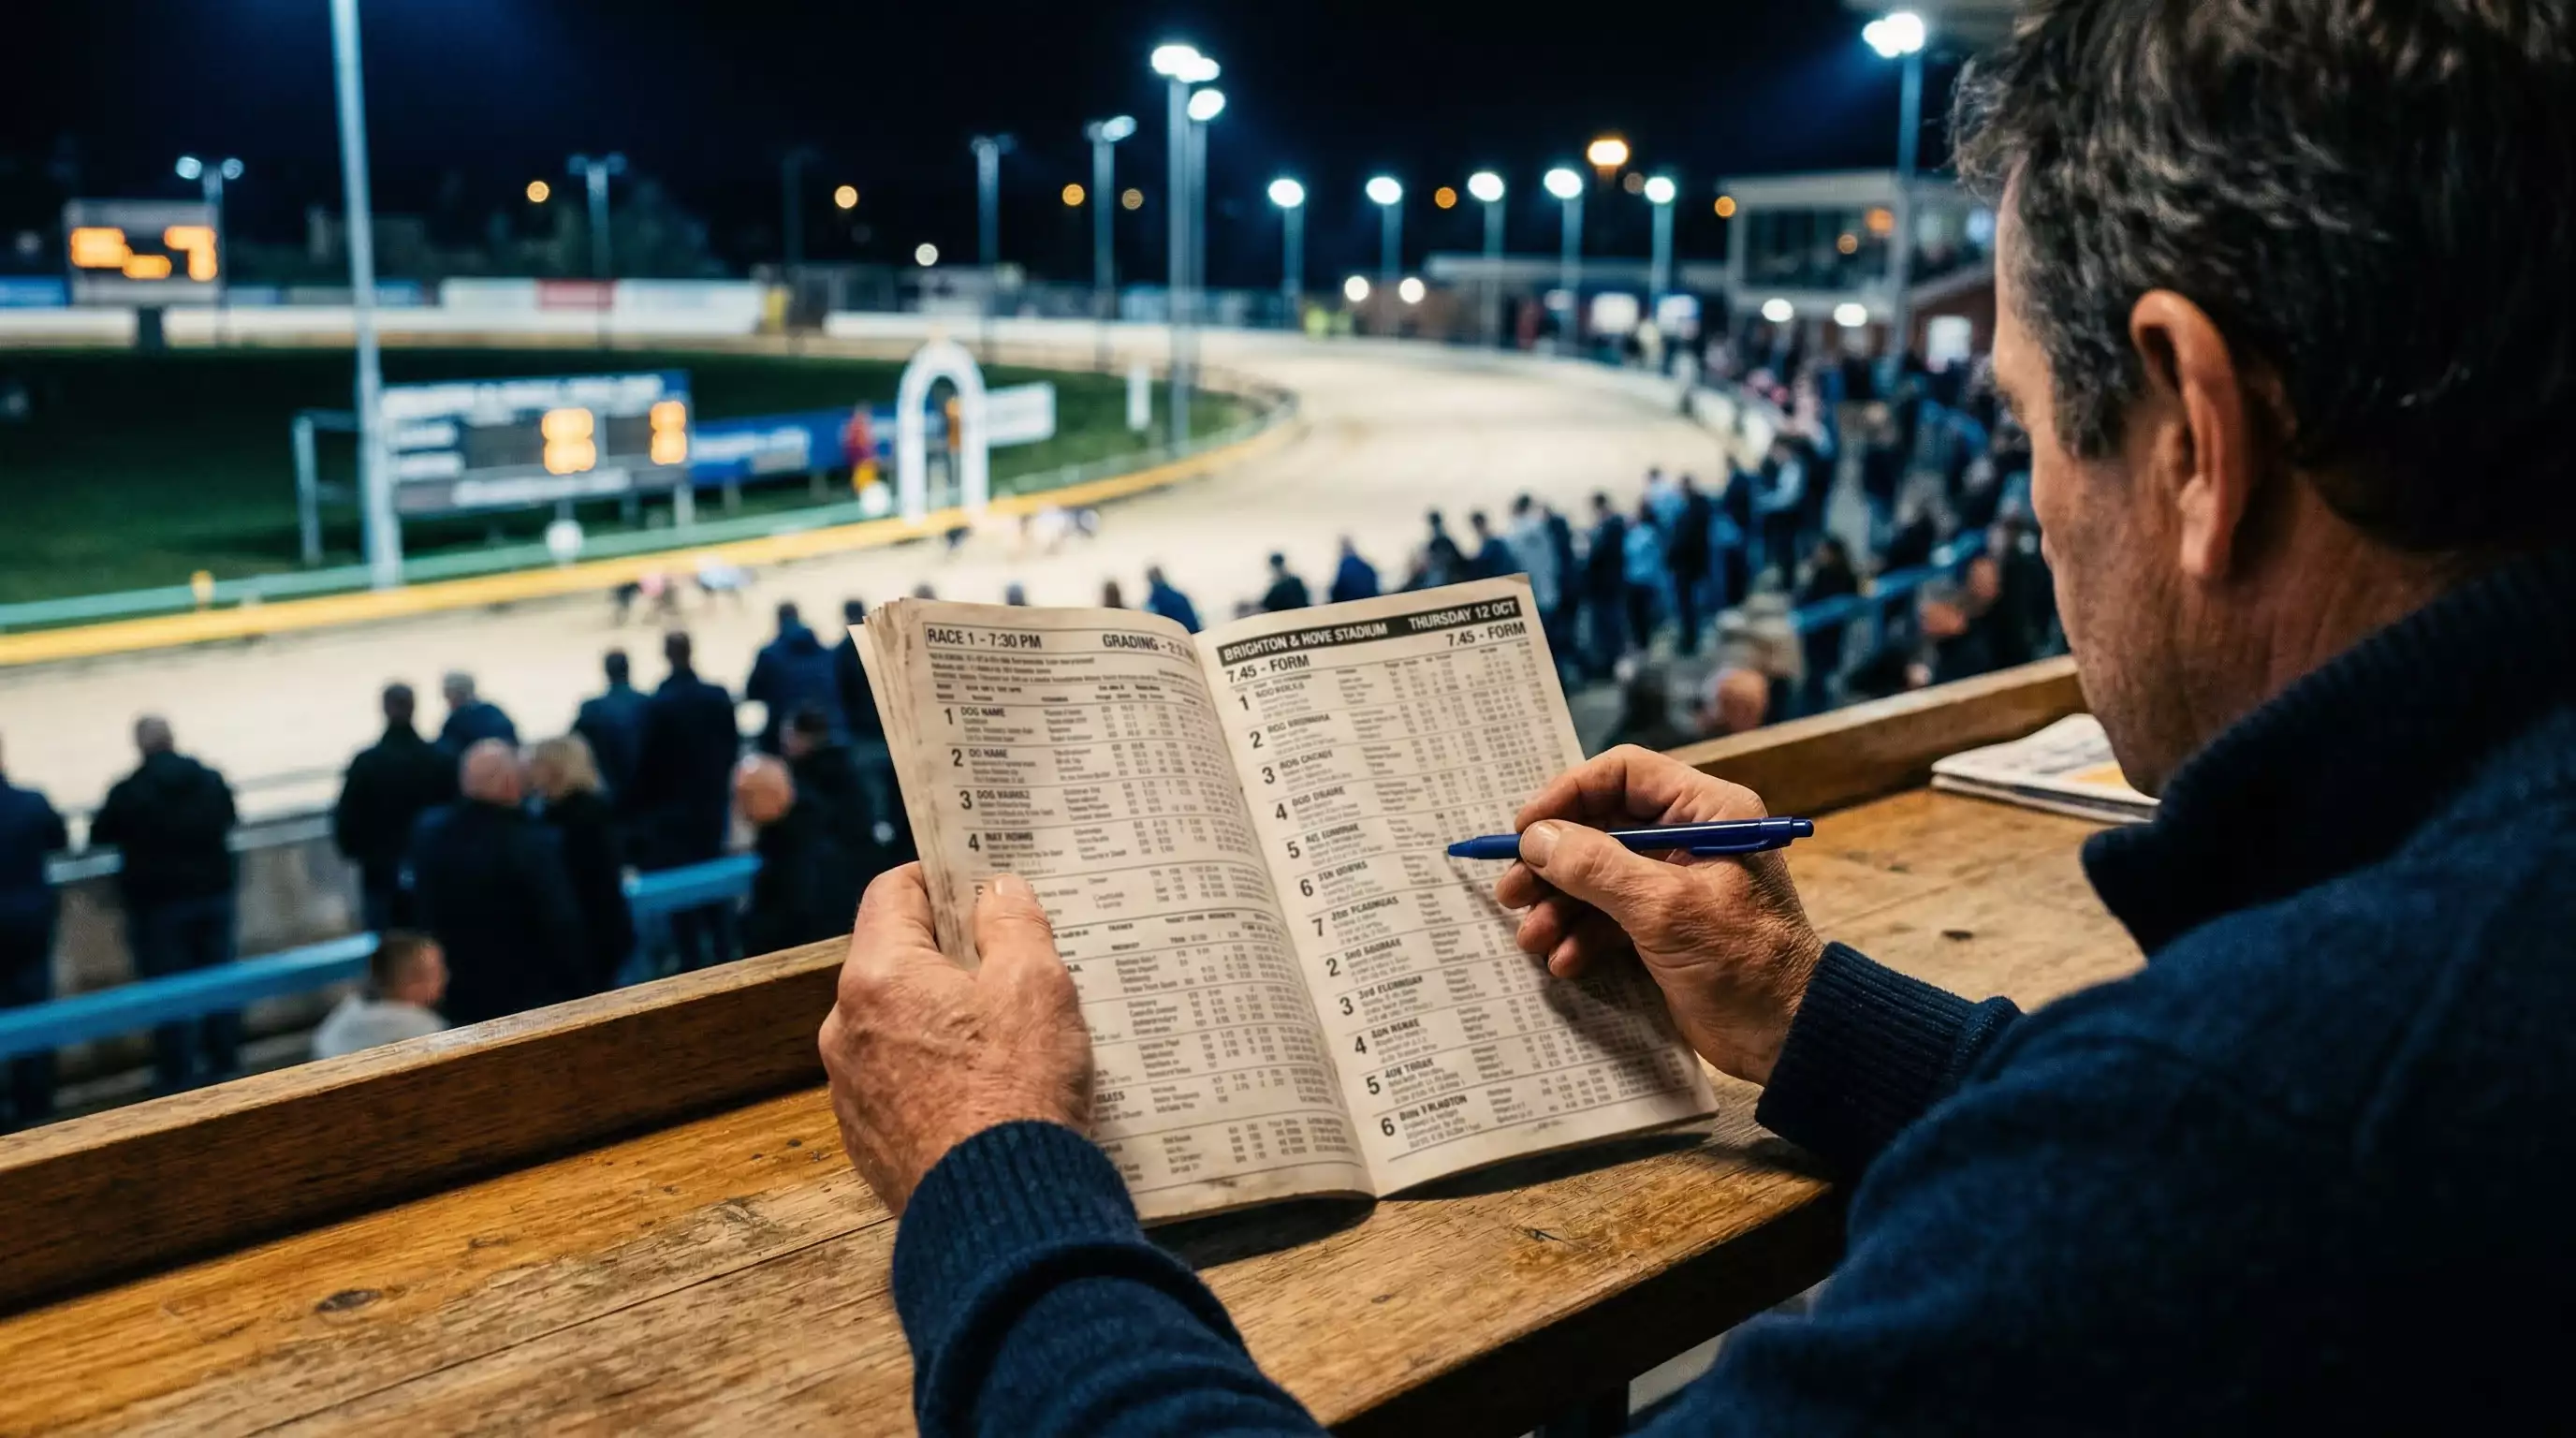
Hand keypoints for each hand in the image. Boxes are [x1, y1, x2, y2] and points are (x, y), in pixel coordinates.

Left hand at [818, 865, 1092, 1213]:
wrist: (1002, 1219)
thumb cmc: (1019, 1094)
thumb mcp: (1037, 986)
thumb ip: (1013, 924)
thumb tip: (996, 891)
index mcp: (878, 978)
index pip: (891, 894)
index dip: (937, 879)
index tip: (976, 884)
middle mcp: (845, 1031)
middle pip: (893, 962)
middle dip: (948, 954)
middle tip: (1009, 960)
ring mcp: (852, 1091)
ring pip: (896, 1026)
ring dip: (942, 1017)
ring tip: (1008, 1034)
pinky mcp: (869, 1142)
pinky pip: (900, 1083)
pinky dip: (936, 1073)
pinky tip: (988, 1090)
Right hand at [1495, 746, 1825, 1085]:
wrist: (1785, 1037)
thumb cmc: (1743, 961)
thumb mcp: (1663, 908)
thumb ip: (1596, 867)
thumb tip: (1535, 837)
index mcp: (1708, 811)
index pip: (1624, 775)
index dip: (1568, 795)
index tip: (1525, 829)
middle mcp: (1691, 838)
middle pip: (1602, 828)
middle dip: (1554, 863)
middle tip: (1511, 890)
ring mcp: (1676, 884)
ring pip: (1598, 877)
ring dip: (1559, 906)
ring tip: (1531, 937)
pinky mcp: (1665, 927)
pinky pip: (1609, 917)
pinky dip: (1582, 936)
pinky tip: (1563, 961)